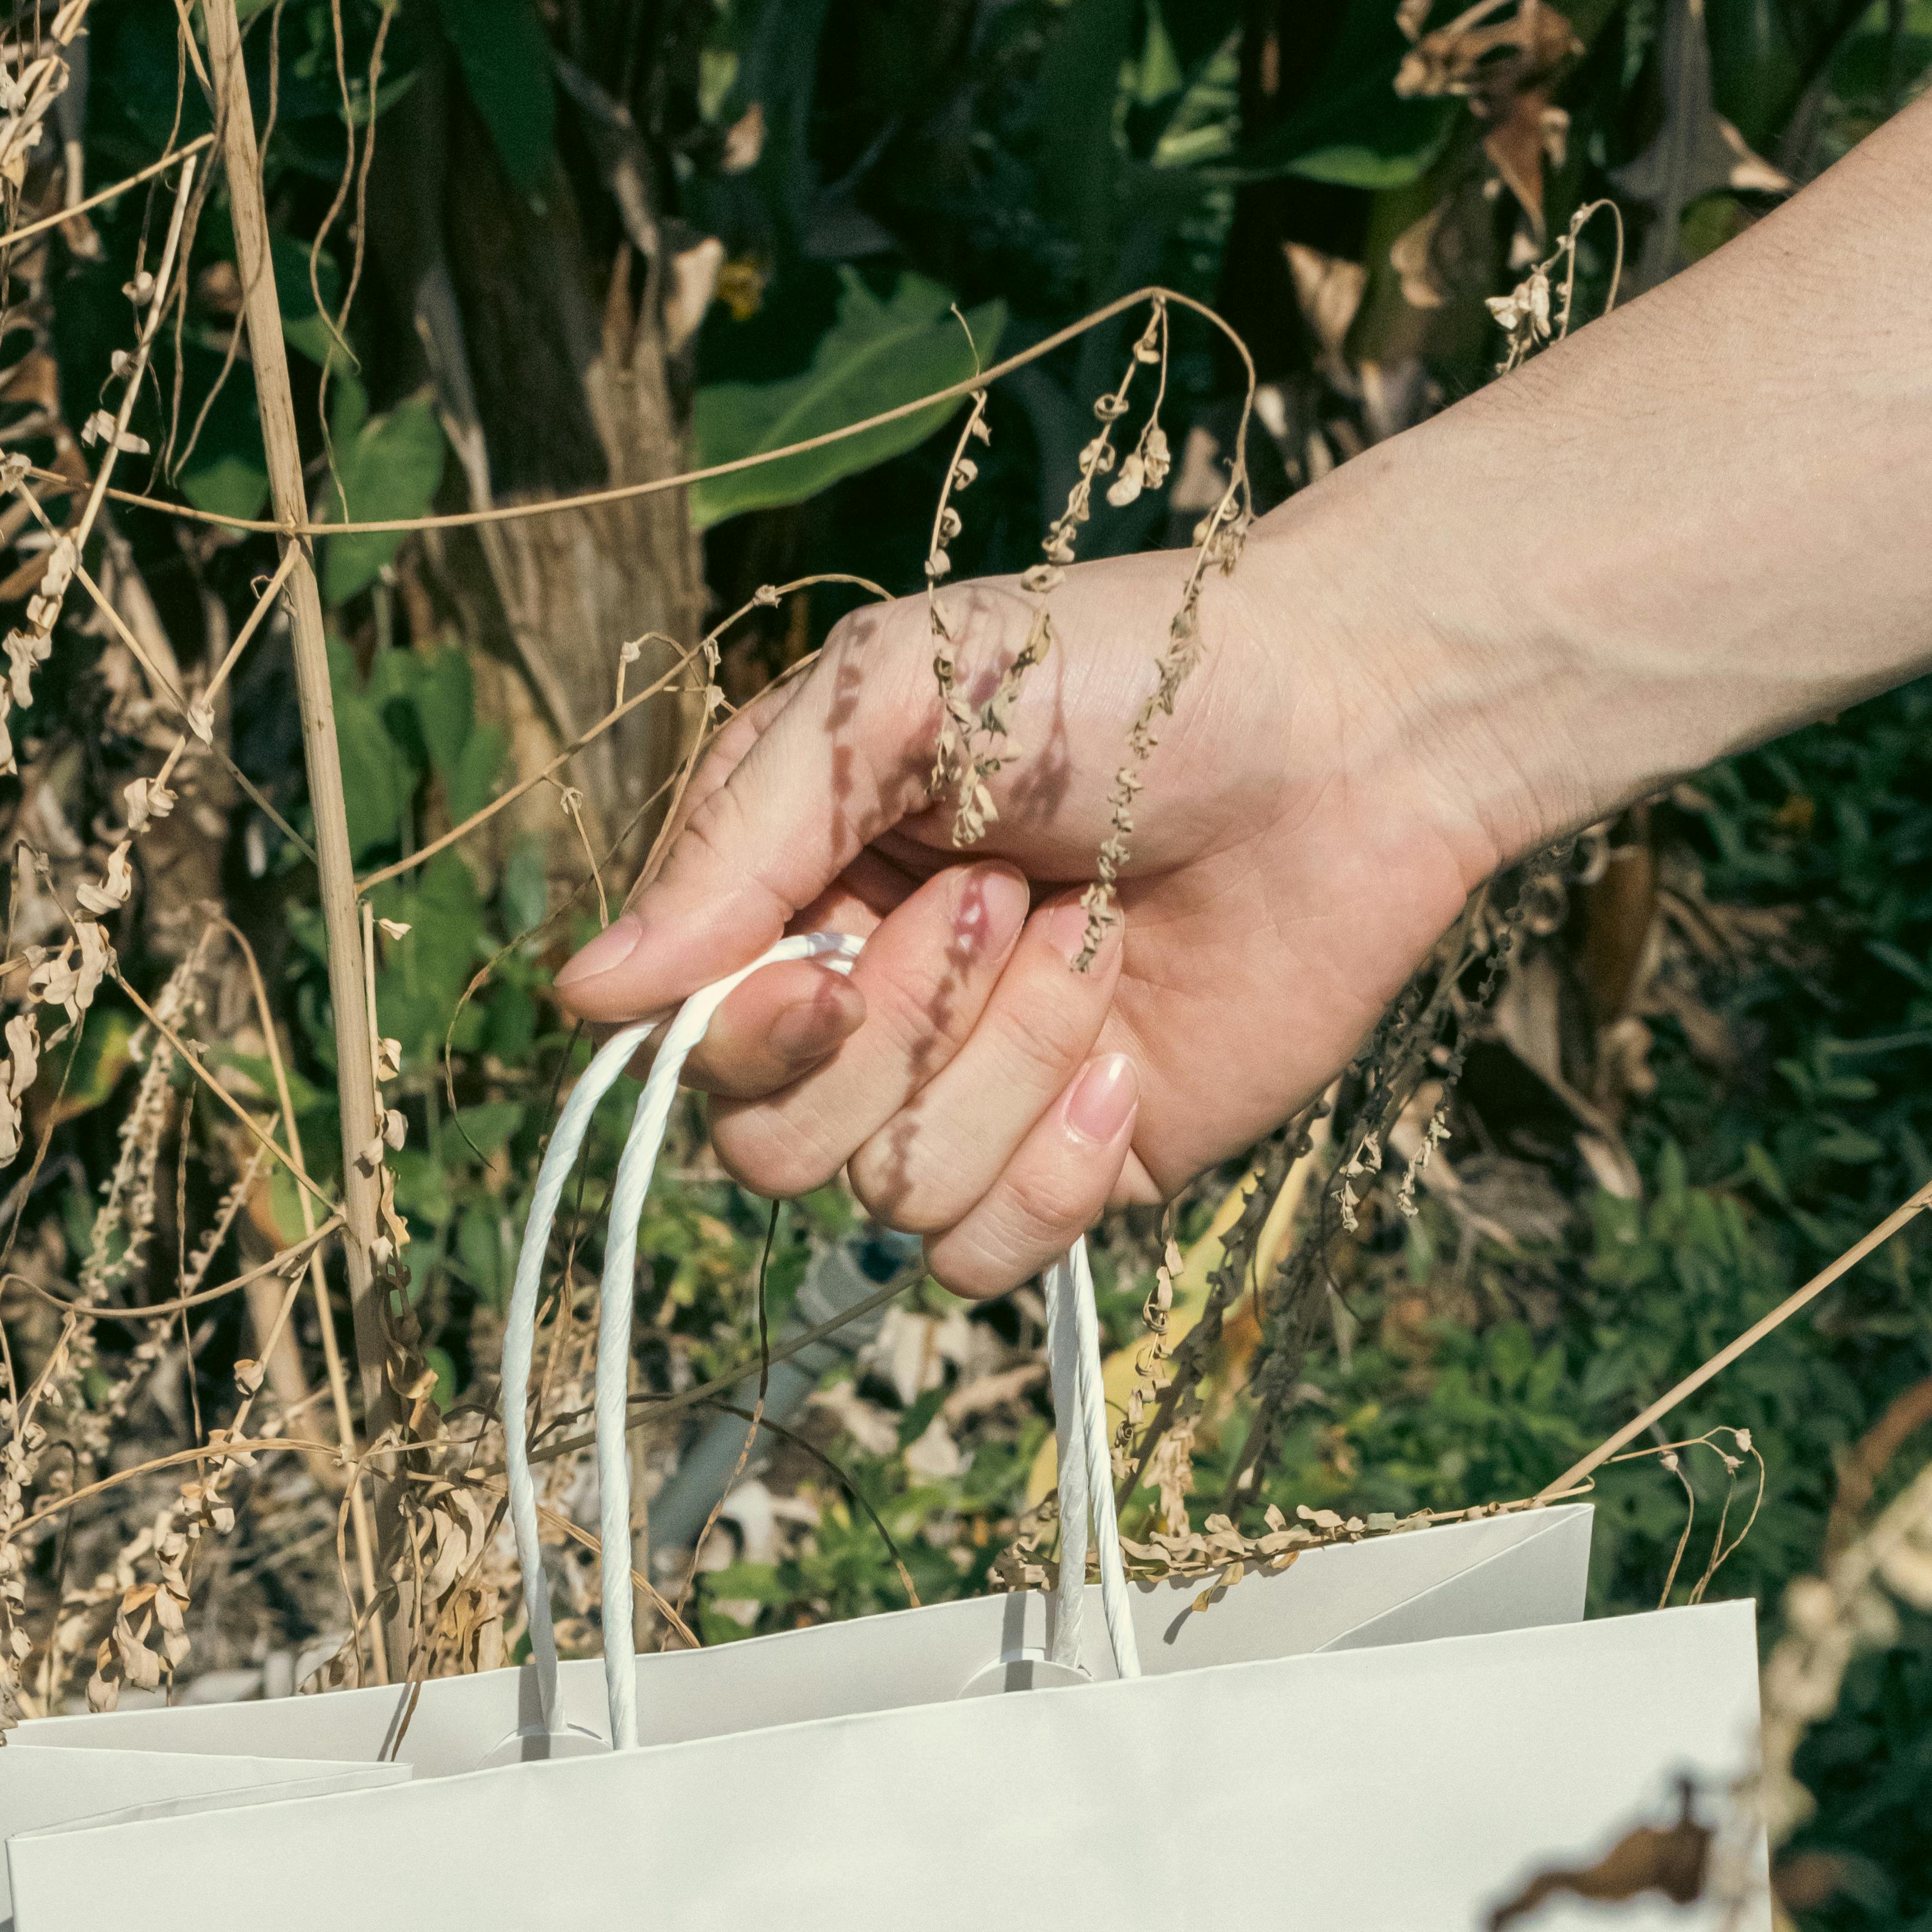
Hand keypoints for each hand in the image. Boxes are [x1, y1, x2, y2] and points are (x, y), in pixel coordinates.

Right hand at [554, 501, 1505, 1294]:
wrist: (1348, 734)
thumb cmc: (1119, 675)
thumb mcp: (897, 693)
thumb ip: (737, 837)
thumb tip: (583, 992)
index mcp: (798, 896)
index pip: (696, 1049)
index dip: (759, 1035)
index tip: (840, 950)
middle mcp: (867, 1016)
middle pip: (777, 1153)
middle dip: (901, 1036)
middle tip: (1009, 899)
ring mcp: (973, 1103)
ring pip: (897, 1204)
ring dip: (1006, 1069)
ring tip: (1091, 941)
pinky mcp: (1077, 1172)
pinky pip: (993, 1256)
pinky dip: (1061, 1168)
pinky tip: (1131, 1057)